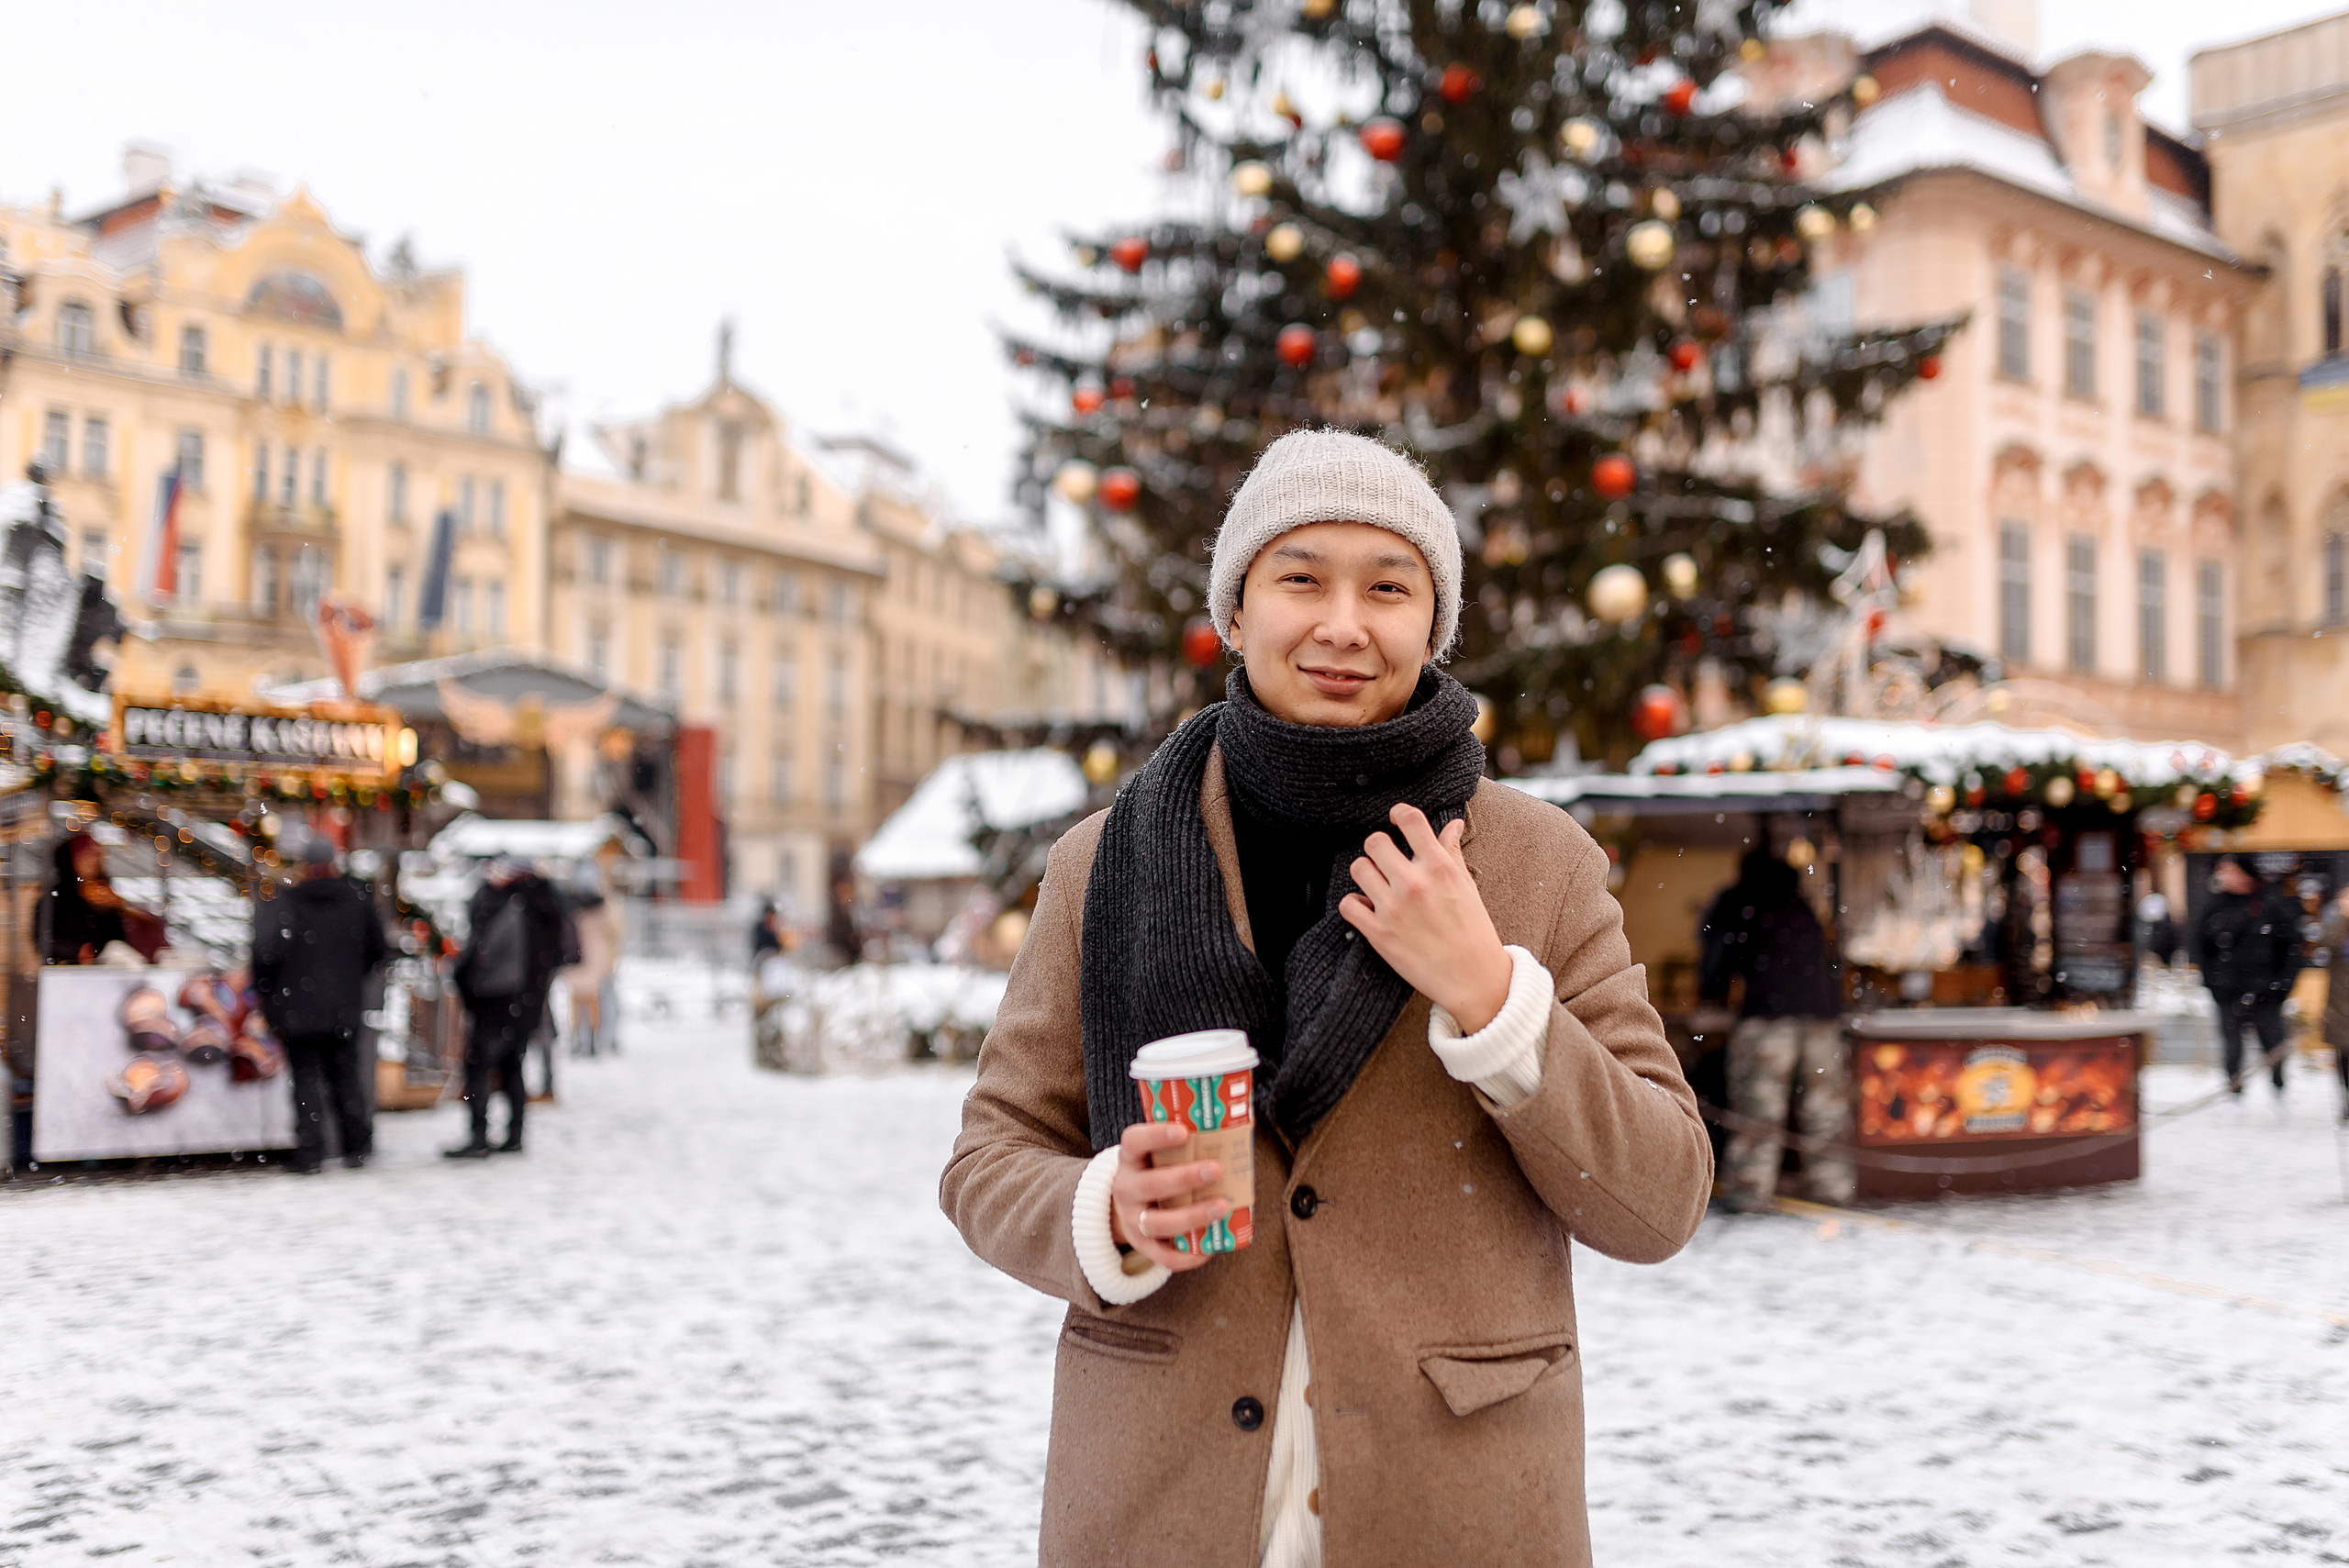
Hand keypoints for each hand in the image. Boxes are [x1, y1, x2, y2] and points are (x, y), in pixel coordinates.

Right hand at [1108, 1120, 1227, 1272]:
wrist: (1128, 1206)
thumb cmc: (1157, 1171)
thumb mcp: (1158, 1153)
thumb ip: (1185, 1143)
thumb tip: (1234, 1122)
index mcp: (1130, 1158)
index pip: (1134, 1141)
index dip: (1156, 1136)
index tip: (1184, 1131)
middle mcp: (1126, 1188)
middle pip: (1151, 1184)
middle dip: (1185, 1178)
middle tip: (1217, 1170)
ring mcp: (1132, 1219)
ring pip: (1157, 1222)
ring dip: (1191, 1216)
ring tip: (1222, 1207)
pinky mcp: (1142, 1246)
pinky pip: (1163, 1256)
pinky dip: (1187, 1256)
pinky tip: (1209, 1249)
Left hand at [1339, 803, 1511, 1031]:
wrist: (1474, 978)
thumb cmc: (1473, 931)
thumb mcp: (1466, 886)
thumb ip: (1451, 852)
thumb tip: (1451, 824)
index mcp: (1439, 868)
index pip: (1410, 820)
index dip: (1399, 813)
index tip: (1397, 819)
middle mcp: (1414, 884)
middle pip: (1375, 842)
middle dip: (1380, 848)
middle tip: (1387, 861)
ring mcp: (1393, 909)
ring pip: (1358, 868)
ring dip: (1366, 873)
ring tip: (1378, 884)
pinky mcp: (1379, 934)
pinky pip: (1348, 904)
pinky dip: (1354, 904)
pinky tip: (1368, 907)